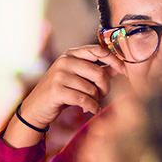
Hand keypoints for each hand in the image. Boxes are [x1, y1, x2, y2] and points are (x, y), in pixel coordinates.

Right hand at [2, 44, 122, 147]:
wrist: (36, 107)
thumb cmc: (61, 91)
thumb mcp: (78, 77)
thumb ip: (97, 70)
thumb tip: (120, 66)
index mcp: (71, 54)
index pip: (98, 50)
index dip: (114, 60)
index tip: (125, 71)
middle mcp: (65, 61)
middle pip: (98, 73)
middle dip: (105, 88)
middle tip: (103, 96)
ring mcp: (59, 75)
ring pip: (91, 89)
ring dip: (96, 100)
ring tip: (92, 103)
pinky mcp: (57, 91)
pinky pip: (84, 100)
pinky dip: (91, 107)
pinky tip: (91, 110)